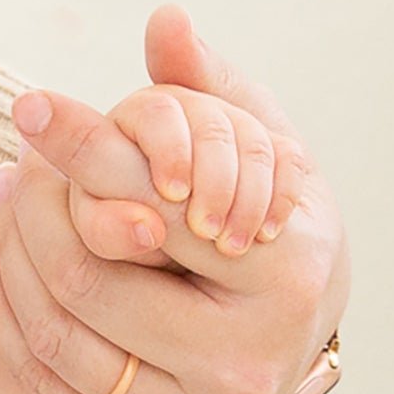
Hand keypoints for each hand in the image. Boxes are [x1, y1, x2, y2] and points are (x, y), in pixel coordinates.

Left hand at [0, 8, 347, 393]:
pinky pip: (46, 390)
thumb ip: (209, 87)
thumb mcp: (255, 148)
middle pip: (89, 276)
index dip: (81, 150)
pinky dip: (2, 320)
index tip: (28, 108)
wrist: (270, 340)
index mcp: (289, 276)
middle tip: (11, 165)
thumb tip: (165, 20)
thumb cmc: (257, 227)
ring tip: (1, 204)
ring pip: (58, 336)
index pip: (150, 205)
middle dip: (35, 209)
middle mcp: (253, 364)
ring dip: (10, 261)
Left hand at [101, 82, 304, 258]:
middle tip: (205, 232)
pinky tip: (265, 235)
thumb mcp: (116, 247)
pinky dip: (279, 199)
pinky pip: (288, 156)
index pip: (155, 112)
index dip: (170, 149)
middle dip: (213, 179)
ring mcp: (228, 126)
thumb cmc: (138, 266)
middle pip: (209, 121)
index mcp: (129, 125)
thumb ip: (105, 226)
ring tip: (231, 248)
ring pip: (252, 139)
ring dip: (247, 197)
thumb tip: (136, 209)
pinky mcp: (271, 147)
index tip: (174, 196)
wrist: (200, 281)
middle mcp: (179, 114)